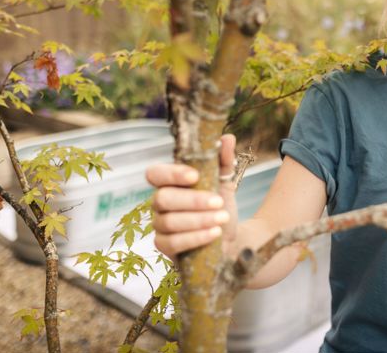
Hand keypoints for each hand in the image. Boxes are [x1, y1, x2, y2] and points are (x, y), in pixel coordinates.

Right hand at [146, 134, 238, 259]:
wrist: (231, 240)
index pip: (155, 174)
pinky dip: (195, 238)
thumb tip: (227, 138)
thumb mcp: (225, 183)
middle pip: (162, 198)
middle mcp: (160, 203)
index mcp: (170, 183)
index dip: (170, 174)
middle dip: (192, 200)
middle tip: (218, 201)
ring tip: (222, 218)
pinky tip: (214, 234)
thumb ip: (224, 161)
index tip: (194, 176)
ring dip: (198, 219)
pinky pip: (172, 243)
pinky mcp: (165, 247)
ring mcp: (160, 226)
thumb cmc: (220, 208)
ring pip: (169, 222)